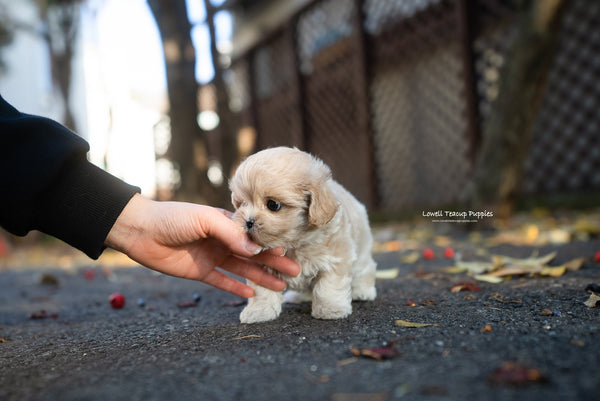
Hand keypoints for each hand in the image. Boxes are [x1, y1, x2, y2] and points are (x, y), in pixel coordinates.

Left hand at [104, 194, 299, 297]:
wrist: (141, 231)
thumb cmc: (173, 217)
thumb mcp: (204, 219)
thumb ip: (230, 234)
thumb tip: (255, 249)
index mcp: (226, 223)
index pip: (254, 235)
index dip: (271, 243)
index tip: (288, 250)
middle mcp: (222, 240)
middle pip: (253, 253)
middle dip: (274, 262)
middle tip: (294, 270)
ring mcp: (213, 256)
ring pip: (242, 269)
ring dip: (261, 277)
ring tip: (281, 285)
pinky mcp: (200, 272)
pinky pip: (222, 281)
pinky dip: (236, 288)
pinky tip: (251, 294)